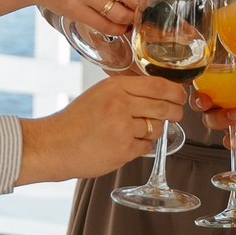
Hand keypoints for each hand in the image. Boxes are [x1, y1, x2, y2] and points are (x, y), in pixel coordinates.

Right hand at [18, 72, 185, 183]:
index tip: (180, 96)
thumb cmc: (75, 121)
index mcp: (115, 87)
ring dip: (154, 131)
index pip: (158, 85)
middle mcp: (120, 104)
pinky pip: (147, 147)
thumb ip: (125, 90)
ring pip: (157, 128)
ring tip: (136, 132)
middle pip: (164, 107)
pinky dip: (141, 147)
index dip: (175, 91)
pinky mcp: (123, 149)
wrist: (54, 145)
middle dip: (175, 112)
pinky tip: (125, 144)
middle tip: (175, 114)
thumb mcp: (99, 93)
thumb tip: (157, 91)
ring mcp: (122, 128)